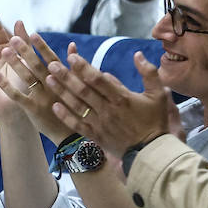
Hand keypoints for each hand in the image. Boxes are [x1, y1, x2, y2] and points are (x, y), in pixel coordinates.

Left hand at [0, 24, 80, 142]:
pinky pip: (18, 96)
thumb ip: (74, 66)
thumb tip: (72, 45)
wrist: (73, 136)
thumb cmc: (75, 106)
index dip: (42, 47)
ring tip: (3, 51)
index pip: (52, 59)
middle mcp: (53, 86)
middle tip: (13, 38)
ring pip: (27, 78)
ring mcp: (43, 98)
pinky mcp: (33, 110)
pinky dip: (6, 86)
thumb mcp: (80, 86)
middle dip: (25, 51)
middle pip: (37, 66)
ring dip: (15, 64)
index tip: (32, 34)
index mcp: (64, 79)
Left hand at [45, 52, 173, 157]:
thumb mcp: (158, 95)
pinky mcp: (96, 136)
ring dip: (62, 92)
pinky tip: (54, 106)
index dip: (84, 67)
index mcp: (122, 98)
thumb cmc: (155, 121)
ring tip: (48, 79)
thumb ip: (149, 73)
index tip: (71, 56)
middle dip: (66, 76)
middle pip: (83, 90)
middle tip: (51, 63)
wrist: (152, 153)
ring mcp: (100, 124)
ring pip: (78, 106)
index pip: (99, 80)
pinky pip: (78, 125)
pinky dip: (66, 116)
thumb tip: (137, 53)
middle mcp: (108, 110)